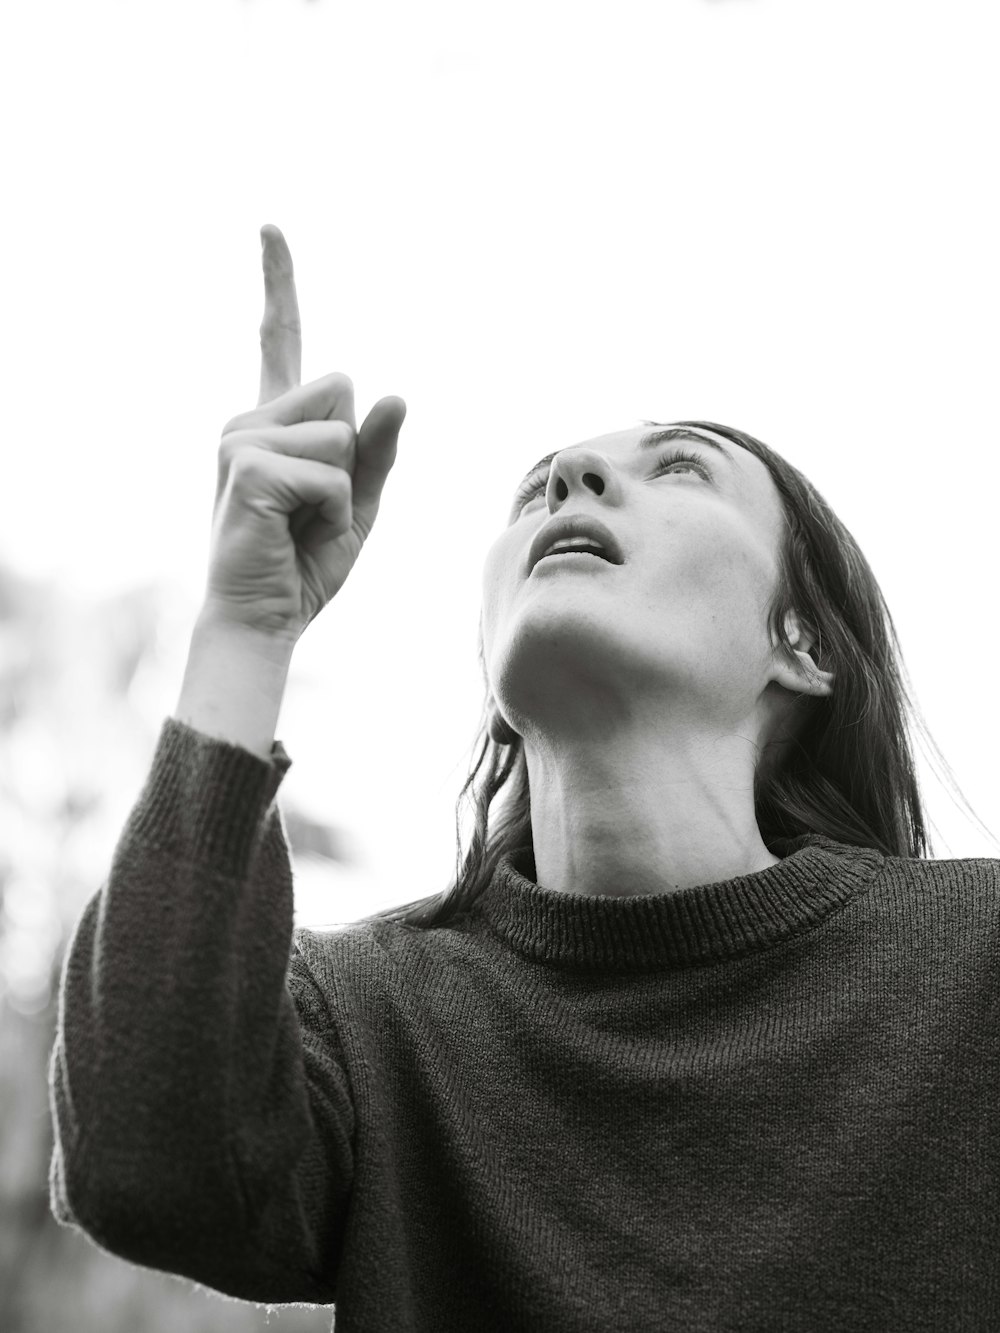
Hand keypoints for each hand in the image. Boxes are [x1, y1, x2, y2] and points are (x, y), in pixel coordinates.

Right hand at [203, 225, 406, 638]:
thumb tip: (396, 395)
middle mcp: (248, 418)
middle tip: (312, 508)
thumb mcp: (358, 505)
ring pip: (343, 430)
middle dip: (352, 453)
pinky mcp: (250, 465)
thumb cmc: (305, 564)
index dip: (278, 283)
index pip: (280, 341)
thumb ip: (376, 452)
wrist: (263, 618)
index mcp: (273, 423)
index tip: (271, 226)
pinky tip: (295, 532)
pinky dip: (335, 511)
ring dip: (344, 488)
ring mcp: (241, 438)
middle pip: (343, 387)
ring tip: (302, 523)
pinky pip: (335, 471)